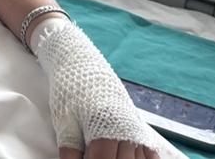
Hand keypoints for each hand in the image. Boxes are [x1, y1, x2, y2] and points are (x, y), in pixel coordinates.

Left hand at [31, 18, 170, 157]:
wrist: (82, 65)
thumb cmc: (70, 92)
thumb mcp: (64, 123)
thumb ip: (70, 153)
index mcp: (106, 130)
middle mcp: (127, 132)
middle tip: (91, 155)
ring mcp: (136, 130)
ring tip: (107, 153)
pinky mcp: (139, 127)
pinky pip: (150, 155)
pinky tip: (131, 157)